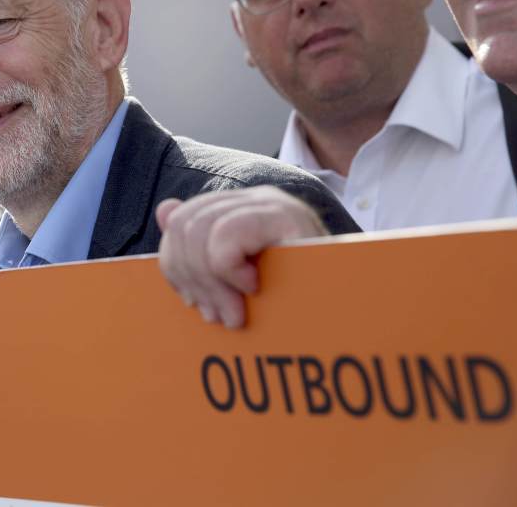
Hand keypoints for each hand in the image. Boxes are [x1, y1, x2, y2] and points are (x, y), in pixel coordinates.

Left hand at [156, 186, 326, 327]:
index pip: (181, 220)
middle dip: (191, 278)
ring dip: (211, 283)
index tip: (196, 304)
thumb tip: (165, 209)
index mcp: (241, 210)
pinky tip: (253, 288)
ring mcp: (272, 204)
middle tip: (215, 316)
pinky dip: (230, 269)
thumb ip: (202, 251)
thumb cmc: (296, 305)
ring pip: (199, 229)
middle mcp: (255, 199)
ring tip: (234, 314)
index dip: (177, 264)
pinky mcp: (288, 216)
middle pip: (184, 224)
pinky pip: (227, 235)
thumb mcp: (238, 283)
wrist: (350, 317)